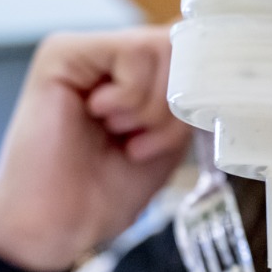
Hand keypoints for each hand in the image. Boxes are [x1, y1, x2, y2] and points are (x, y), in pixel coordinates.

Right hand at [0, 28, 189, 271]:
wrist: (57, 225)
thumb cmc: (102, 193)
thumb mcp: (167, 141)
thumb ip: (186, 100)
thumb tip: (213, 61)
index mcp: (132, 78)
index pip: (190, 53)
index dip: (197, 96)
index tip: (171, 141)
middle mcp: (109, 57)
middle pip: (181, 47)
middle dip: (174, 108)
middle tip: (140, 144)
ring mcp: (86, 52)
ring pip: (161, 47)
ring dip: (152, 108)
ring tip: (120, 137)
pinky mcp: (62, 52)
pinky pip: (132, 51)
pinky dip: (131, 97)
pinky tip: (101, 119)